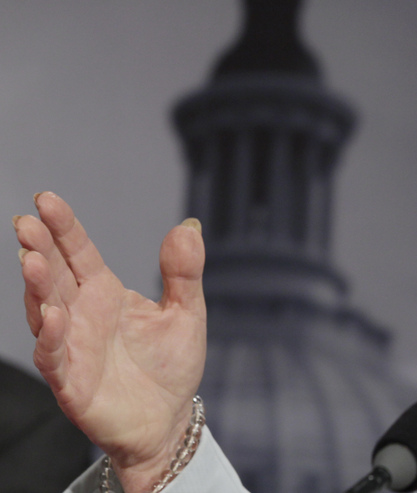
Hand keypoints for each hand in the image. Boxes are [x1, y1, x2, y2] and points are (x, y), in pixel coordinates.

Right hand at [16, 192, 206, 492]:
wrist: (169, 419)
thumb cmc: (171, 364)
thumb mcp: (187, 311)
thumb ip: (184, 271)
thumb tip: (188, 226)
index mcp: (105, 292)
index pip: (78, 252)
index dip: (63, 227)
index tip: (46, 199)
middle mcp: (81, 315)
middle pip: (54, 274)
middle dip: (39, 247)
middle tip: (26, 221)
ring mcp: (71, 346)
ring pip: (45, 311)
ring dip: (37, 286)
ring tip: (31, 259)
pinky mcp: (71, 381)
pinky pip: (55, 356)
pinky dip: (51, 336)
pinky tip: (52, 315)